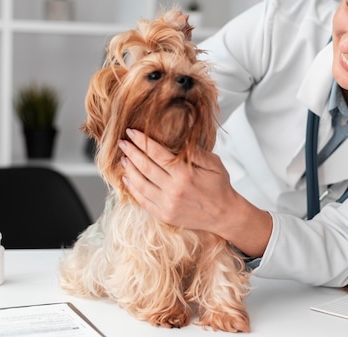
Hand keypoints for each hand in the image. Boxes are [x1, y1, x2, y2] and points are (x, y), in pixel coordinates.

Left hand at [118, 128, 271, 256]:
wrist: (224, 214)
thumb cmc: (220, 187)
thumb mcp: (214, 164)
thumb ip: (195, 152)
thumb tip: (179, 139)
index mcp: (185, 174)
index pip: (157, 154)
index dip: (143, 142)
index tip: (132, 132)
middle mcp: (173, 190)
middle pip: (145, 167)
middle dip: (131, 152)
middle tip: (122, 142)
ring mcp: (167, 204)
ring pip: (140, 184)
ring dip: (129, 169)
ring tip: (123, 158)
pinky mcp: (164, 215)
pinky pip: (143, 201)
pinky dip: (132, 189)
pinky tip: (128, 179)